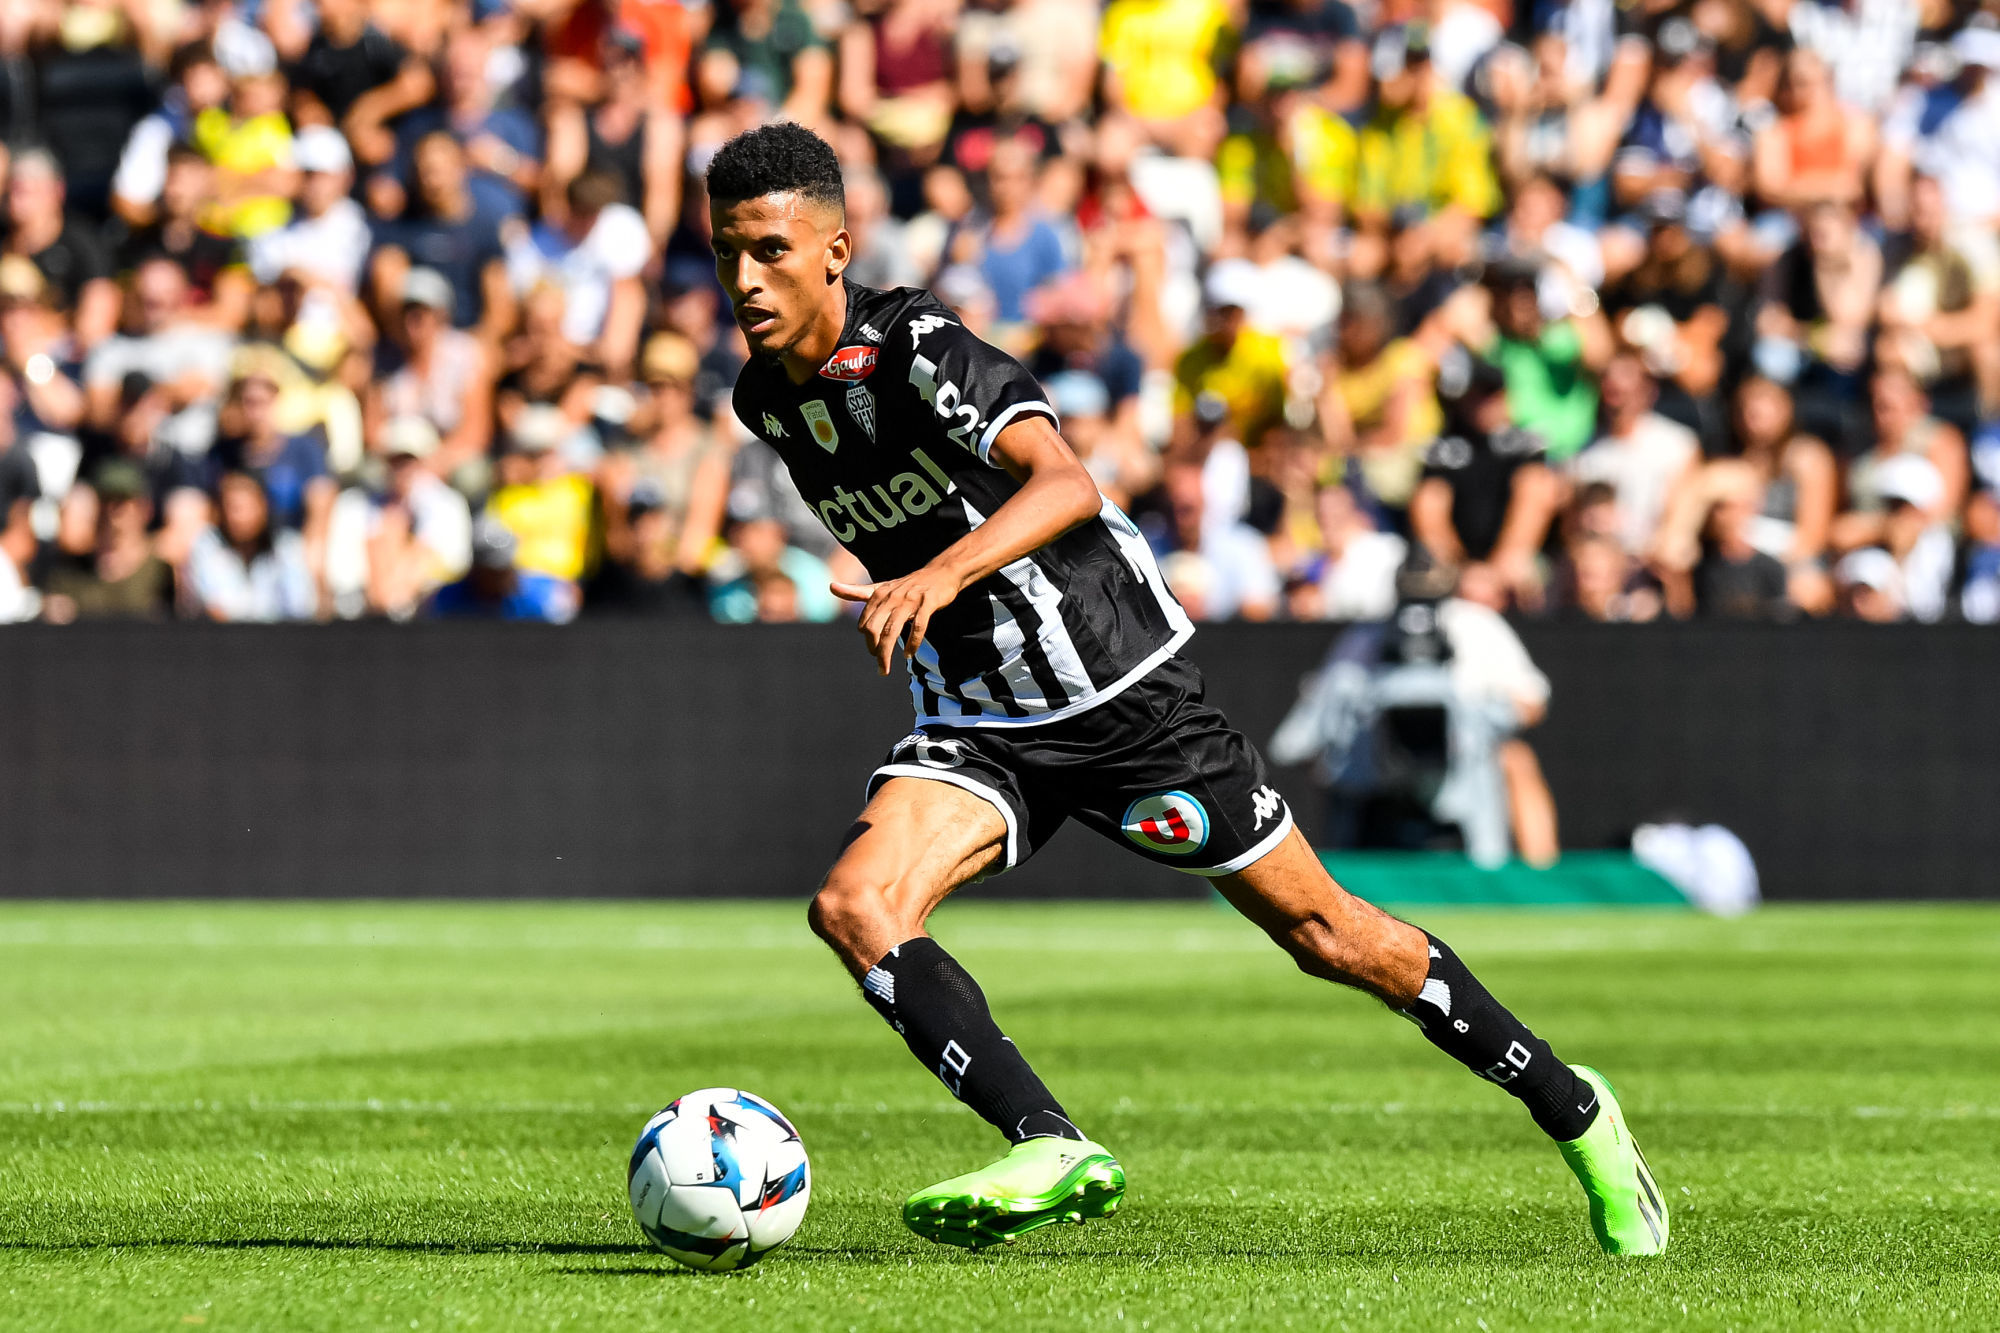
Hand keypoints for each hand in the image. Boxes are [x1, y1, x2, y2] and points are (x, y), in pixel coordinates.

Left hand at [830, 568, 962, 675]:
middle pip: (875, 629)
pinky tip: (908, 654)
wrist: (940, 572)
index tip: (874, 651)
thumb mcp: (881, 588)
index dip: (868, 640)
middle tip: (880, 665)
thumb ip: (856, 592)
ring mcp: (911, 600)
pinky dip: (913, 642)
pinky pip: (919, 626)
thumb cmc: (908, 585)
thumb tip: (830, 587)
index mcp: (879, 594)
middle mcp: (892, 597)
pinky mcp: (928, 603)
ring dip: (887, 653)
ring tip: (884, 669)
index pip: (865, 624)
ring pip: (893, 630)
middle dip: (874, 650)